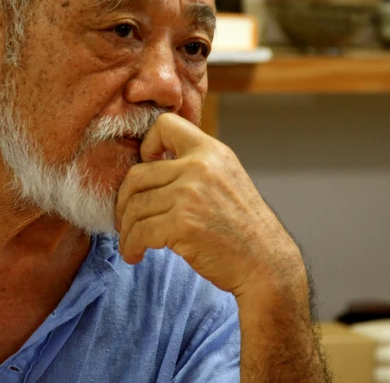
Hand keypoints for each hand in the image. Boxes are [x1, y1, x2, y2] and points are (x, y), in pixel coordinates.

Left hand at [115, 113, 300, 296]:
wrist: (265, 263)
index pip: (164, 125)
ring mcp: (190, 194)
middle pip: (137, 174)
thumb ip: (195, 167)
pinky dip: (131, 245)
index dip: (146, 145)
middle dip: (124, 200)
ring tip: (131, 242)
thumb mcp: (226, 179)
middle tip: (125, 219)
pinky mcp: (182, 224)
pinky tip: (135, 254)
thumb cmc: (243, 227)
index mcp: (211, 151)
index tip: (146, 169)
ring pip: (134, 206)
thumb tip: (149, 165)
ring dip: (126, 229)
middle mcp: (200, 167)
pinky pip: (140, 231)